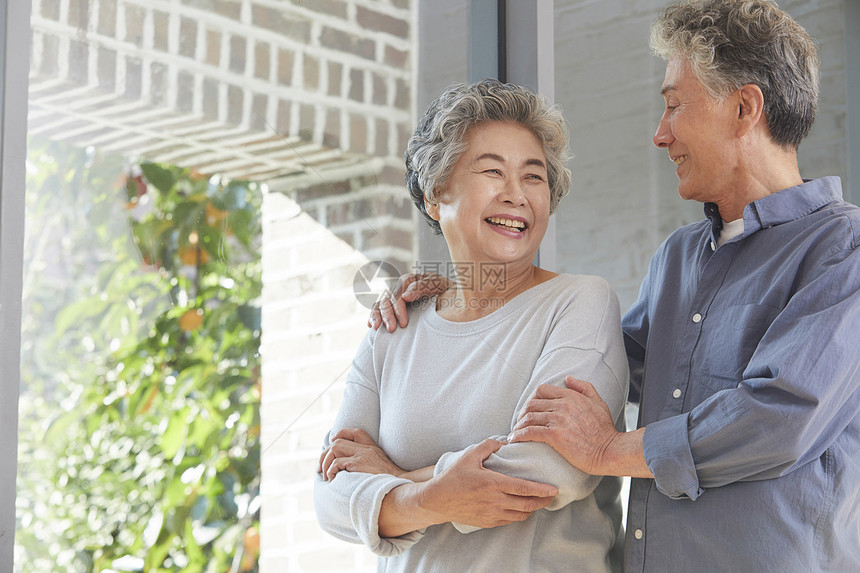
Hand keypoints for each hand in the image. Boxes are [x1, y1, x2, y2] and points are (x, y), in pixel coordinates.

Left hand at [318, 428, 404, 480]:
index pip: (356, 432)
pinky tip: (332, 480)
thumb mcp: (382, 466)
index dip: (341, 433)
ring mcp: (362, 455)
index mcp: (372, 448)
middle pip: (338, 442)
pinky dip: (331, 471)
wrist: (399, 486)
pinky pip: (336, 463)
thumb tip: (353, 469)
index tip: (333, 441)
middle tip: (320, 468)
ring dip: (325, 463)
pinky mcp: (358, 464)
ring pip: (334, 449)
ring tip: (326, 476)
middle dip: (325, 454)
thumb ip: (371, 462)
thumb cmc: (390, 481)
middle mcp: (366, 449)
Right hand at [368, 273, 450, 331]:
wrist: (457, 306)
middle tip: (392, 329)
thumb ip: (425, 287)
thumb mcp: (441, 286)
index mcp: (413, 280)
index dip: (398, 306)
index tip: (403, 323)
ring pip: (381, 304)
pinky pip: (379, 310)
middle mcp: (402, 289)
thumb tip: (405, 295)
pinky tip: (372, 326)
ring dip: (377, 315)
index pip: (399, 290)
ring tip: (377, 328)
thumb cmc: (451, 294)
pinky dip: (374, 316)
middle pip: (388, 298)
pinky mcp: (394, 310)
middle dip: (388, 314)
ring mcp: (397, 299)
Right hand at [416, 439, 558, 528]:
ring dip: (532, 509)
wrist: (437, 500)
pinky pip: (510, 521)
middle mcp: (494, 501)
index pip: (523, 488)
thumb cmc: (453, 477)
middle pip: (527, 504)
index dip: (541, 490)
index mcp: (492, 483)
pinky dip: (519, 514)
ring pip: (520, 515)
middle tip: (552, 495)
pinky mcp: (488, 522)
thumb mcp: (469, 456)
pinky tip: (522, 507)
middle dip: (543, 501)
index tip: (554, 489)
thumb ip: (489, 445)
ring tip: (539, 501)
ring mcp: (491, 514)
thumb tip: (506, 441)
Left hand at [509, 376, 621, 475]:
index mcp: (571, 396)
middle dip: (522, 413)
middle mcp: (562, 405)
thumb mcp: (598, 402)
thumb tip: (568, 378)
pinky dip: (519, 435)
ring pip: (529, 417)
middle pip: (532, 403)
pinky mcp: (555, 435)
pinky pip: (530, 431)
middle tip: (520, 422)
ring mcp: (558, 420)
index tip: (529, 409)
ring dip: (518, 425)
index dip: (532, 399)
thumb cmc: (605, 430)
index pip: (542, 390)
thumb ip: (583, 387)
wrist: (610, 450)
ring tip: (515, 432)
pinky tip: (514, 439)